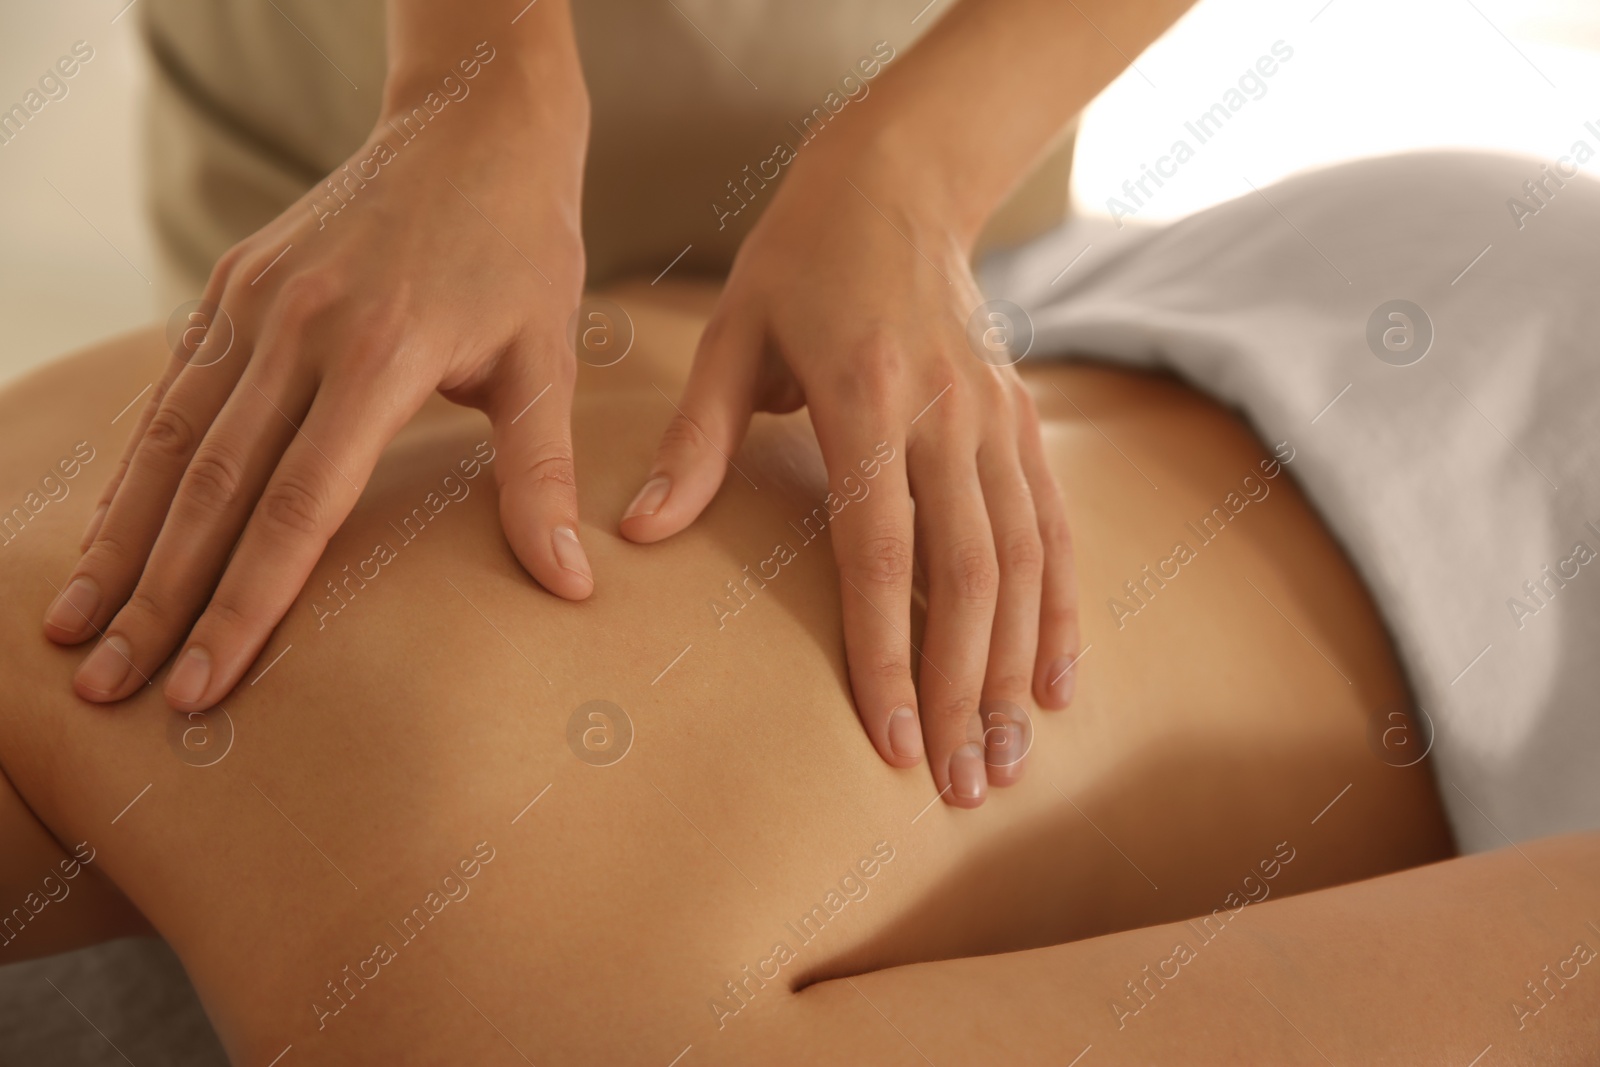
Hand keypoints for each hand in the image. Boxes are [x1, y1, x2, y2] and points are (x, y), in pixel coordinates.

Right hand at [44, 58, 591, 709]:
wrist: (473, 126)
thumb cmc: (522, 251)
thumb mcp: (548, 358)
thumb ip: (542, 475)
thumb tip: (572, 584)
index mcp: (380, 356)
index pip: (298, 508)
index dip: (245, 605)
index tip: (204, 685)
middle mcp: (298, 330)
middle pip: (210, 488)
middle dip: (156, 598)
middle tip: (110, 688)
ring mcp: (253, 301)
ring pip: (167, 440)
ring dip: (119, 541)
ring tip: (78, 626)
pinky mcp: (231, 282)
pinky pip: (172, 390)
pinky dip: (134, 466)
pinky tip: (112, 530)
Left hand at [618, 152, 1079, 807]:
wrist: (900, 179)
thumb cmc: (801, 258)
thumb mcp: (731, 333)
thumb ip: (695, 439)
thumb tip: (642, 534)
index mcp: (869, 400)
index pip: (883, 553)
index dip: (887, 655)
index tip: (888, 744)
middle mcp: (948, 417)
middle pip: (970, 579)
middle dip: (963, 691)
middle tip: (959, 785)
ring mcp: (997, 420)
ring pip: (1024, 565)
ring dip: (1016, 668)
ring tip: (1006, 759)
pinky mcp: (1022, 421)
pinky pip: (1053, 529)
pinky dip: (1061, 609)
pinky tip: (1056, 681)